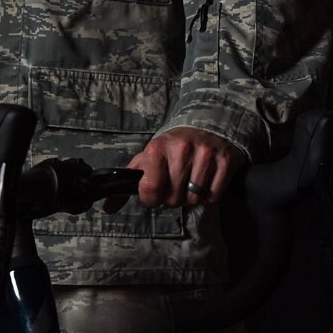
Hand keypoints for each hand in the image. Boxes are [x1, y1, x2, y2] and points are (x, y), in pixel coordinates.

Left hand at [108, 126, 245, 211]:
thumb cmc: (173, 146)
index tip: (155, 193)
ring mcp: (205, 155)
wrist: (208, 124)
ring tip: (192, 182)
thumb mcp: (148, 157)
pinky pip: (214, 197)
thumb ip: (129, 182)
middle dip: (173, 198)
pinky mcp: (225, 162)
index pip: (150, 190)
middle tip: (177, 184)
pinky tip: (206, 181)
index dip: (151, 199)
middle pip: (173, 199)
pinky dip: (209, 196)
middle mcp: (181, 150)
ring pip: (194, 200)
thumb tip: (108, 208)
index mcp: (157, 148)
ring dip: (192, 197)